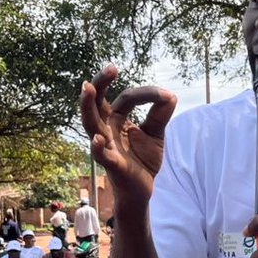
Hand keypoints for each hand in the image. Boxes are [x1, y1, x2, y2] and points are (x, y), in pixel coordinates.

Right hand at [80, 65, 176, 207]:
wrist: (143, 189)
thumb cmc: (143, 159)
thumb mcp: (155, 134)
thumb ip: (160, 115)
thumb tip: (170, 95)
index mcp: (116, 119)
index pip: (127, 98)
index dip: (145, 94)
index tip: (166, 95)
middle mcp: (107, 129)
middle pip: (97, 103)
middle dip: (100, 84)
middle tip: (110, 68)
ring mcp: (106, 146)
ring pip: (91, 124)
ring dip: (87, 106)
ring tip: (87, 88)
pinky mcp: (112, 165)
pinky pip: (101, 155)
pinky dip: (98, 147)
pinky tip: (99, 138)